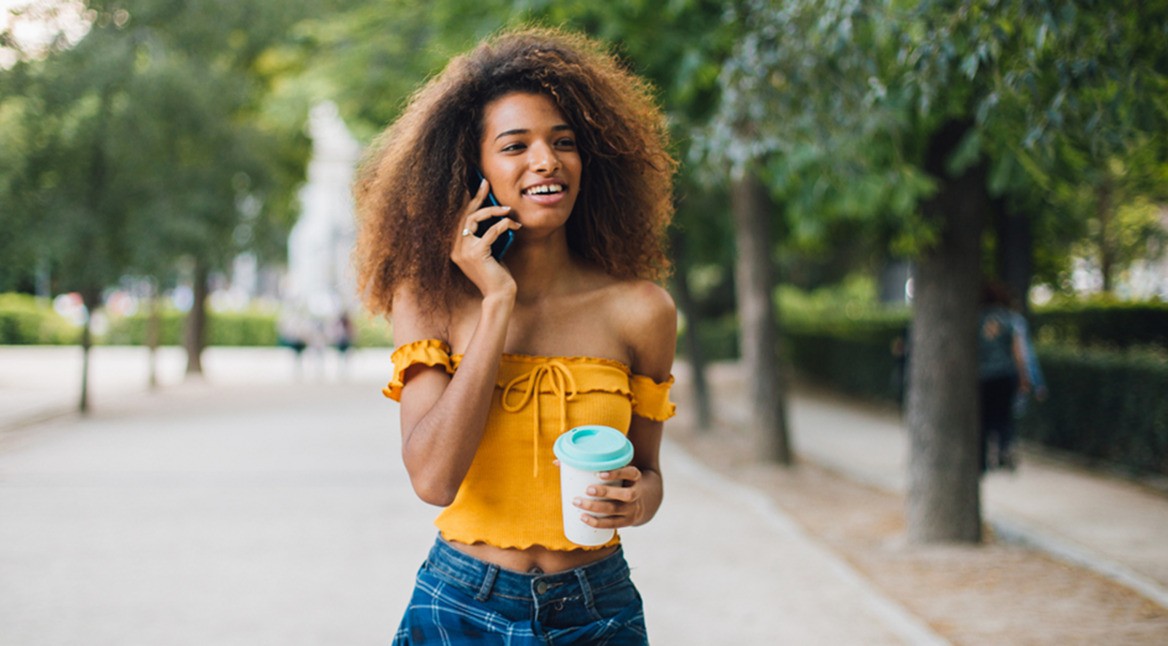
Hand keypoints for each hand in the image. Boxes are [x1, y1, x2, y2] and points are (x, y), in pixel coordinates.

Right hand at [450, 179, 520, 296]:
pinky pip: (491, 231)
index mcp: (456, 248)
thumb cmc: (497, 273)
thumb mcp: (488, 251)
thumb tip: (494, 213)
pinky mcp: (477, 254)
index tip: (478, 186)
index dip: (469, 201)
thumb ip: (485, 236)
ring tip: (508, 210)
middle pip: (464, 215)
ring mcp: (464, 251)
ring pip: (473, 220)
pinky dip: (503, 225)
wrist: (499, 295)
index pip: (460, 218)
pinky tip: (514, 224)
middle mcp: (456, 248)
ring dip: (493, 211)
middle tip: (487, 184)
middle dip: (476, 197)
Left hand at [572, 465, 643, 529]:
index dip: (617, 473)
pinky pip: (612, 524)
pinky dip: (597, 522)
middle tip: (587, 489)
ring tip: (578, 502)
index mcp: (635, 478)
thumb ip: (591, 464)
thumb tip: (557, 462)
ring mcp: (632, 509)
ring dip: (595, 507)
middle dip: (605, 492)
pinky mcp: (626, 521)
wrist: (641, 502)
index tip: (600, 473)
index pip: (631, 473)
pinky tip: (583, 518)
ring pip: (615, 510)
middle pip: (625, 494)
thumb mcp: (614, 471)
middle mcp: (636, 493)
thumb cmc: (619, 482)